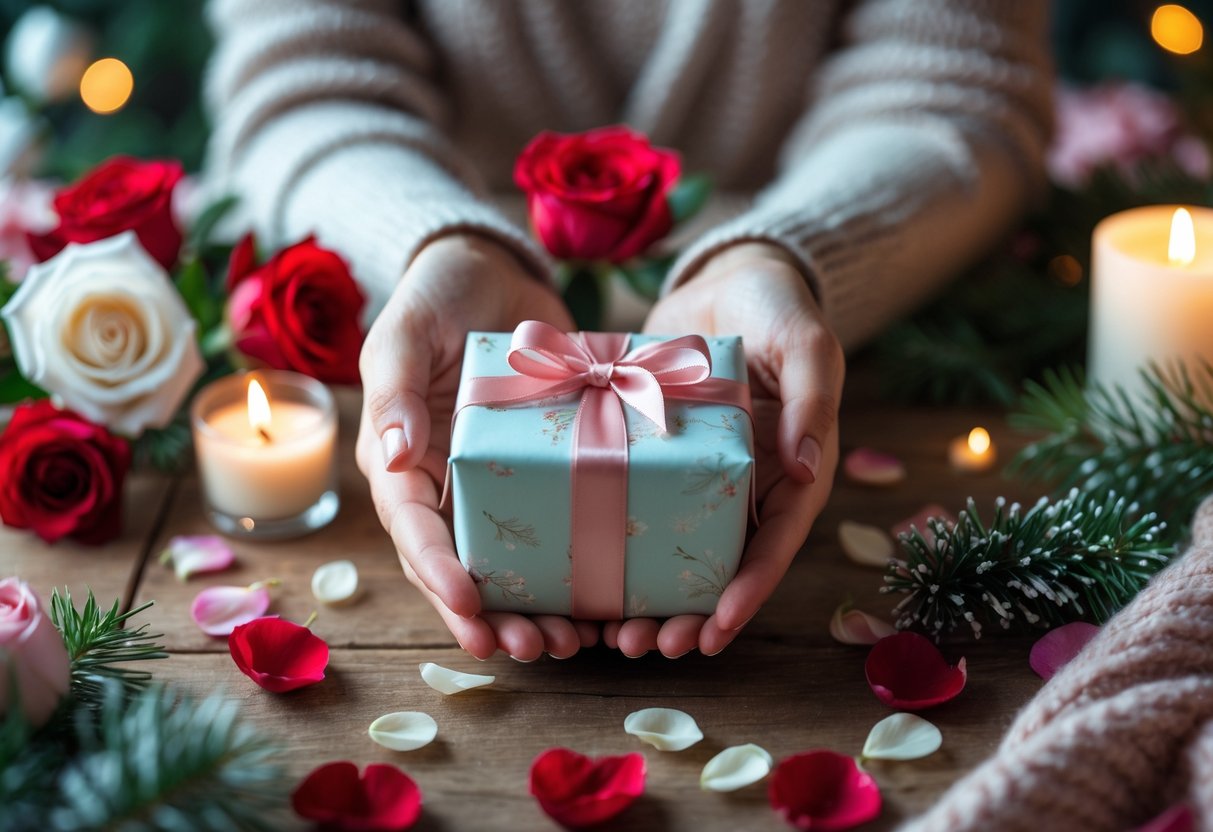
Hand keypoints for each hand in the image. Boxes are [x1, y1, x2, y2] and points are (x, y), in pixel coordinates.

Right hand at [355, 234, 596, 659]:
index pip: (412, 528)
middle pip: (457, 565)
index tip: (469, 610)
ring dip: (527, 609)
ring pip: (502, 563)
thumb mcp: (407, 329)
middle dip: (487, 615)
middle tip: (528, 648)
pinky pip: (547, 530)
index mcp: (399, 456)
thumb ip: (395, 388)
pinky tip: (597, 603)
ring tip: (565, 644)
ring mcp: (489, 482)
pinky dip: (566, 571)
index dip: (437, 574)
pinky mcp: (535, 473)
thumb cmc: (439, 293)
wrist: (494, 270)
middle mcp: (441, 482)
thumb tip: (392, 455)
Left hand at [613, 242, 843, 657]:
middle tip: (646, 646)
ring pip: (673, 550)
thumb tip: (808, 468)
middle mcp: (743, 485)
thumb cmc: (778, 306)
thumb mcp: (806, 342)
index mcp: (789, 471)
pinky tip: (579, 577)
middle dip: (686, 614)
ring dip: (645, 596)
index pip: (772, 545)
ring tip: (609, 634)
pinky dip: (614, 545)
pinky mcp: (652, 455)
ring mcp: (694, 474)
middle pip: (718, 565)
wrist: (724, 278)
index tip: (714, 632)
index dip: (747, 593)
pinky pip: (634, 506)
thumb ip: (811, 398)